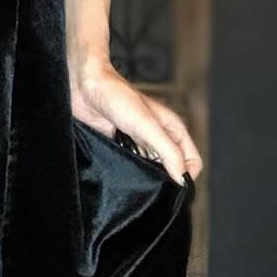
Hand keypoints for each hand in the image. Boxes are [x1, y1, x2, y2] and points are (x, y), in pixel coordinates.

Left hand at [70, 64, 203, 186]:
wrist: (85, 86)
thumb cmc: (117, 97)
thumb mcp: (147, 126)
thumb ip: (168, 151)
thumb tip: (182, 178)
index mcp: (172, 129)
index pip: (191, 161)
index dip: (187, 176)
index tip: (174, 189)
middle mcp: (158, 137)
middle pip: (172, 167)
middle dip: (167, 180)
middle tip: (154, 190)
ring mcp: (138, 142)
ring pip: (151, 169)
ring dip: (146, 178)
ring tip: (137, 181)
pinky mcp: (120, 145)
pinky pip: (130, 166)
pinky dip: (129, 172)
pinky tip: (121, 173)